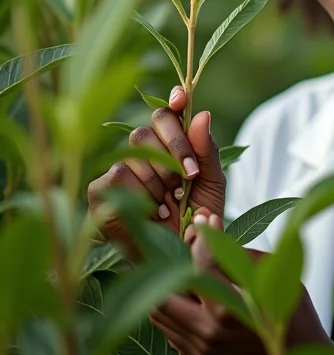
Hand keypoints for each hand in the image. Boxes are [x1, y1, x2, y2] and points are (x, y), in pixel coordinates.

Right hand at [87, 86, 226, 256]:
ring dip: (161, 178)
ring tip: (173, 204)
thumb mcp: (212, 182)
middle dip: (176, 150)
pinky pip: (119, 174)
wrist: (184, 256)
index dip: (174, 101)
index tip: (182, 98)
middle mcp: (143, 152)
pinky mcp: (100, 190)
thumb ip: (207, 149)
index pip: (168, 113)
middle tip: (190, 177)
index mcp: (171, 144)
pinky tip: (154, 210)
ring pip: (136, 150)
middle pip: (151, 125)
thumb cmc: (198, 217)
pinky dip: (141, 192)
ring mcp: (120, 169)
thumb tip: (201, 113)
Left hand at [150, 209, 333, 354]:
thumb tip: (211, 227)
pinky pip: (169, 330)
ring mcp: (201, 348)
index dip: (202, 237)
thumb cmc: (290, 308)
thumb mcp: (270, 272)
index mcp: (228, 309)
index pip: (199, 265)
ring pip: (159, 315)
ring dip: (166, 287)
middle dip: (171, 264)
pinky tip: (189, 293)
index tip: (205, 220)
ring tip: (183, 266)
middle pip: (163, 294)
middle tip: (183, 246)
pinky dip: (172, 308)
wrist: (297, 350)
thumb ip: (236, 251)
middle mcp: (208, 332)